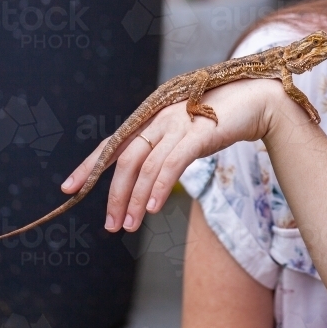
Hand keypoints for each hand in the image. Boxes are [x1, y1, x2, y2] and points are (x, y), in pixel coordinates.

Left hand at [60, 78, 287, 233]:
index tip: (69, 187)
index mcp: (153, 118)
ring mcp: (179, 124)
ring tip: (131, 225)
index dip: (90, 165)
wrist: (257, 102)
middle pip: (126, 159)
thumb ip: (165, 148)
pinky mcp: (200, 132)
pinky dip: (160, 187)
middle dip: (115, 195)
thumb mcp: (186, 133)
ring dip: (136, 199)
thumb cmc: (222, 119)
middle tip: (112, 225)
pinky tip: (155, 208)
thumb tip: (146, 179)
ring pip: (147, 166)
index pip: (114, 143)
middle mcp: (161, 118)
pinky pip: (173, 163)